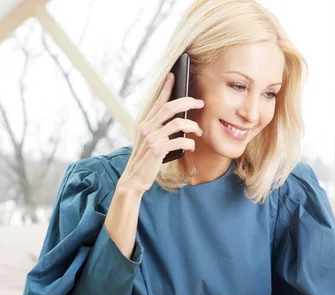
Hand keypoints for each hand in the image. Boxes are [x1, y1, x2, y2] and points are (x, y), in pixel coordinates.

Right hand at [118, 72, 203, 193]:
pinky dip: (190, 142)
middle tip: (201, 102)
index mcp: (146, 124)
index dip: (166, 88)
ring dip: (193, 126)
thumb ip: (161, 131)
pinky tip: (192, 146)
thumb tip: (181, 123)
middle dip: (188, 102)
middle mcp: (147, 128)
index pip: (158, 101)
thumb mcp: (151, 143)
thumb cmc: (146, 162)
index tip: (173, 76)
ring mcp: (151, 138)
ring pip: (178, 122)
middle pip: (170, 107)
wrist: (134, 179)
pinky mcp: (157, 150)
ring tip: (199, 131)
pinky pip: (180, 140)